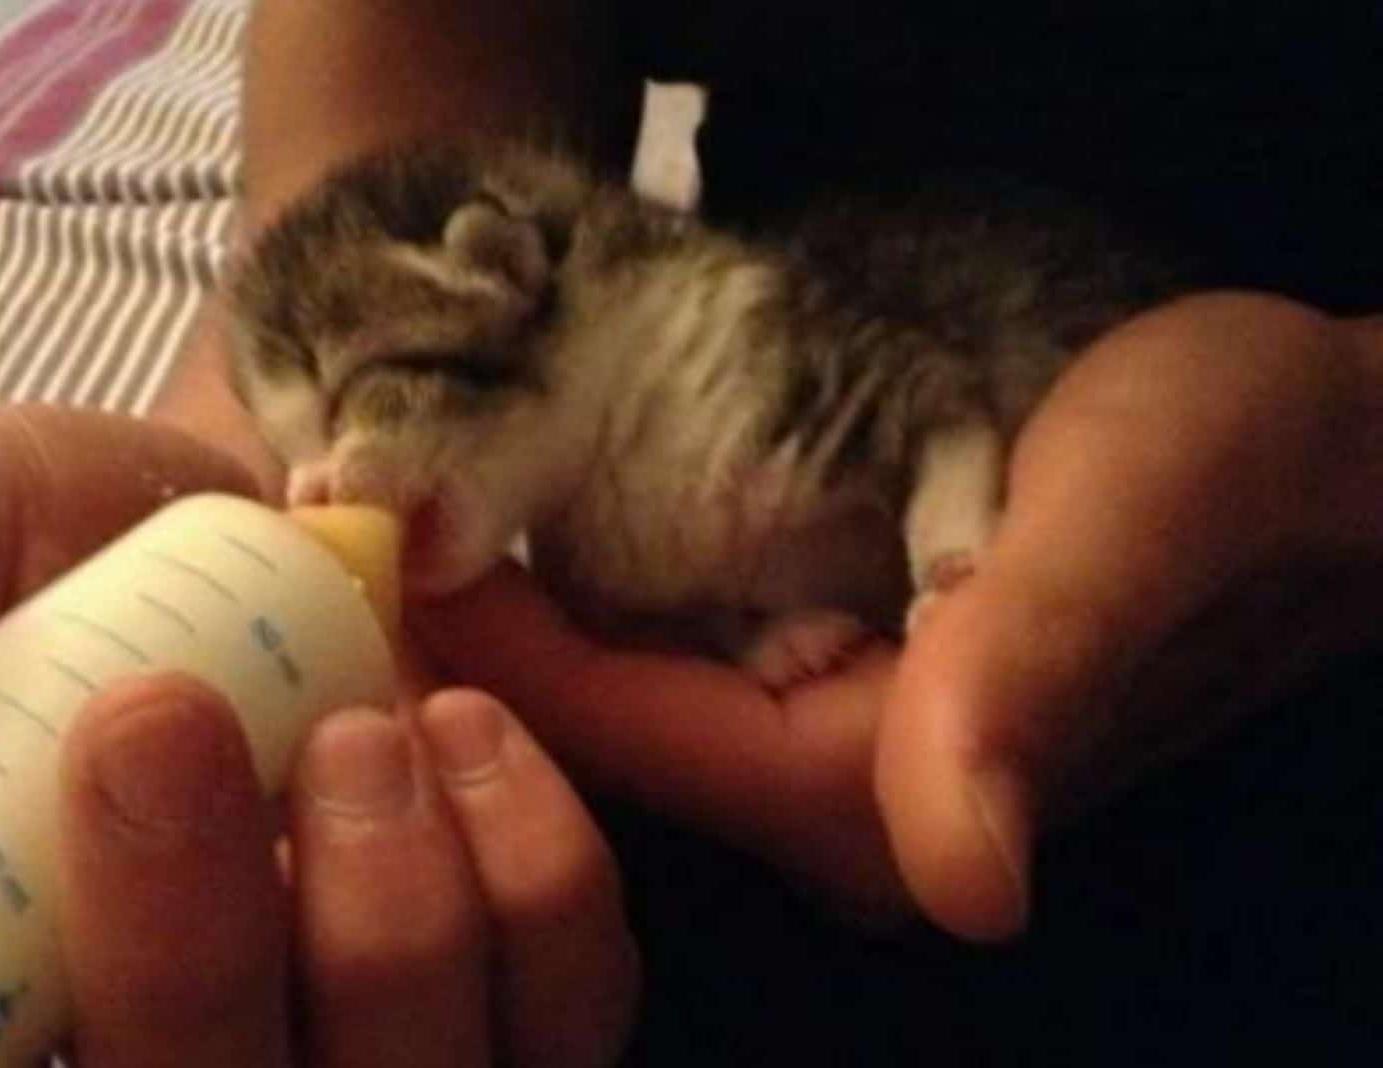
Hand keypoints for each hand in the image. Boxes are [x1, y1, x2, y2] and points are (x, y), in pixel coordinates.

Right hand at [0, 405, 636, 1065]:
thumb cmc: (83, 540)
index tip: (111, 746)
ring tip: (368, 727)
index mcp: (21, 994)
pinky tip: (468, 735)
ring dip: (402, 913)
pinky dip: (537, 874)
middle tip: (220, 726)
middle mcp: (205, 1048)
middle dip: (204, 941)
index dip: (105, 953)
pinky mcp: (522, 990)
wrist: (272, 528)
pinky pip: (568, 998)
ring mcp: (382, 1043)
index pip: (32, 1052)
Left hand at [414, 292, 1382, 940]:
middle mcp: (836, 806)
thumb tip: (972, 880)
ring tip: (392, 515)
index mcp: (887, 797)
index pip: (631, 738)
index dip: (496, 652)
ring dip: (504, 619)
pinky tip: (507, 526)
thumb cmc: (1228, 465)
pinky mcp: (826, 689)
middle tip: (350, 523)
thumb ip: (1035, 677)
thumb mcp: (1132, 524)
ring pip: (614, 701)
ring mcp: (824, 755)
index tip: (380, 545)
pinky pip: (660, 661)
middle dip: (467, 650)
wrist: (1290, 453)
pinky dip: (579, 599)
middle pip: (595, 744)